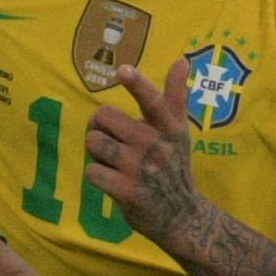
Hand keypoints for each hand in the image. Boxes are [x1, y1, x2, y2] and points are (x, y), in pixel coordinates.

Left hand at [84, 61, 208, 245]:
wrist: (182, 215)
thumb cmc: (175, 166)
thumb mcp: (180, 131)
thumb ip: (176, 96)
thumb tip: (182, 60)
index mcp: (168, 127)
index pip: (153, 100)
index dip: (137, 84)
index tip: (123, 71)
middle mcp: (155, 145)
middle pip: (103, 117)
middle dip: (99, 127)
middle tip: (111, 139)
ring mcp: (141, 169)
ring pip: (94, 143)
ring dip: (96, 152)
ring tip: (112, 161)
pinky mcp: (127, 192)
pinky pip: (92, 172)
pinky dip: (96, 175)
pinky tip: (110, 180)